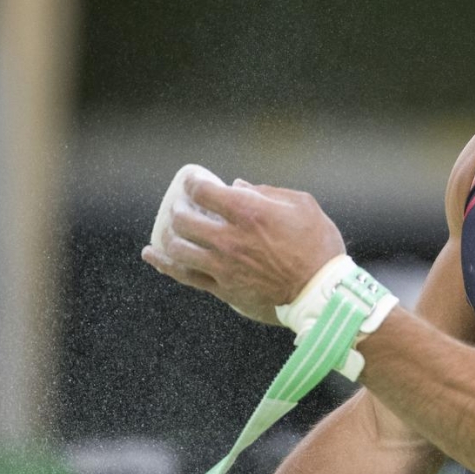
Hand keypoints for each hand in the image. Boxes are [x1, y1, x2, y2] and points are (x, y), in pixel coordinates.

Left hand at [142, 172, 344, 321]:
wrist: (322, 292)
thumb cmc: (318, 246)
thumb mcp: (301, 206)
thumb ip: (267, 192)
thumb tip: (239, 187)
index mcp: (248, 212)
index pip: (204, 191)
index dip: (193, 182)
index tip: (194, 180)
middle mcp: (229, 238)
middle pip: (184, 219)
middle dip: (179, 207)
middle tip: (184, 205)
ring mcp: (223, 266)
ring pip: (179, 248)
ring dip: (171, 234)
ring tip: (173, 228)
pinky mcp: (223, 289)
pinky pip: (185, 276)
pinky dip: (164, 264)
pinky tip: (151, 255)